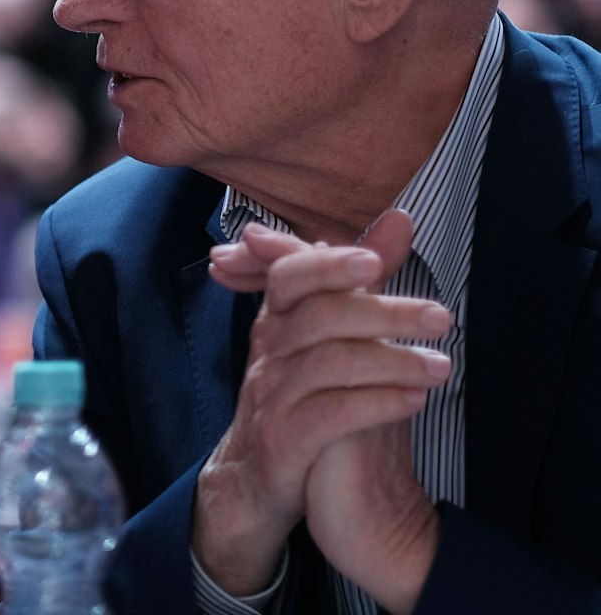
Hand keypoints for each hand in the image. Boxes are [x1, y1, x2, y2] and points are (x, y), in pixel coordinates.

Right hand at [191, 211, 450, 596]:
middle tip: (441, 317)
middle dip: (383, 312)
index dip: (329, 263)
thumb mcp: (327, 336)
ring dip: (392, 360)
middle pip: (318, 315)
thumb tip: (398, 220)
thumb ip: (360, 279)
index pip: (290, 275)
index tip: (377, 261)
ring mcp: (271, 395)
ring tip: (443, 367)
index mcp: (277, 321)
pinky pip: (330, 415)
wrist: (258, 480)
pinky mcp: (283, 439)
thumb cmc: (300, 400)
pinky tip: (413, 403)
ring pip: (329, 363)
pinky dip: (375, 404)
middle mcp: (268, 352)